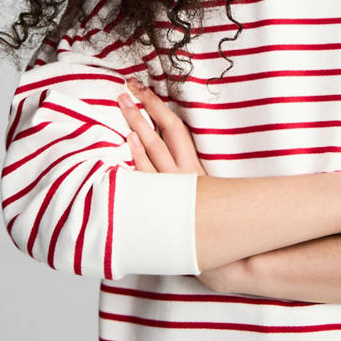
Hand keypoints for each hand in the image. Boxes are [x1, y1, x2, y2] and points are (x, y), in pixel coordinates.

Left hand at [117, 79, 239, 288]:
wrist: (218, 252)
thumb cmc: (210, 224)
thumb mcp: (204, 193)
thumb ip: (190, 175)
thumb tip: (172, 153)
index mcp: (194, 167)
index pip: (176, 127)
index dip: (159, 106)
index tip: (144, 88)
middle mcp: (181, 173)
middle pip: (161, 131)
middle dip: (144, 107)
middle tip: (127, 87)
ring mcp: (169, 187)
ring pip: (152, 148)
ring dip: (137, 125)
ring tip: (123, 104)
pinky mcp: (160, 201)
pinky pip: (146, 175)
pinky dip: (137, 156)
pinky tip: (129, 141)